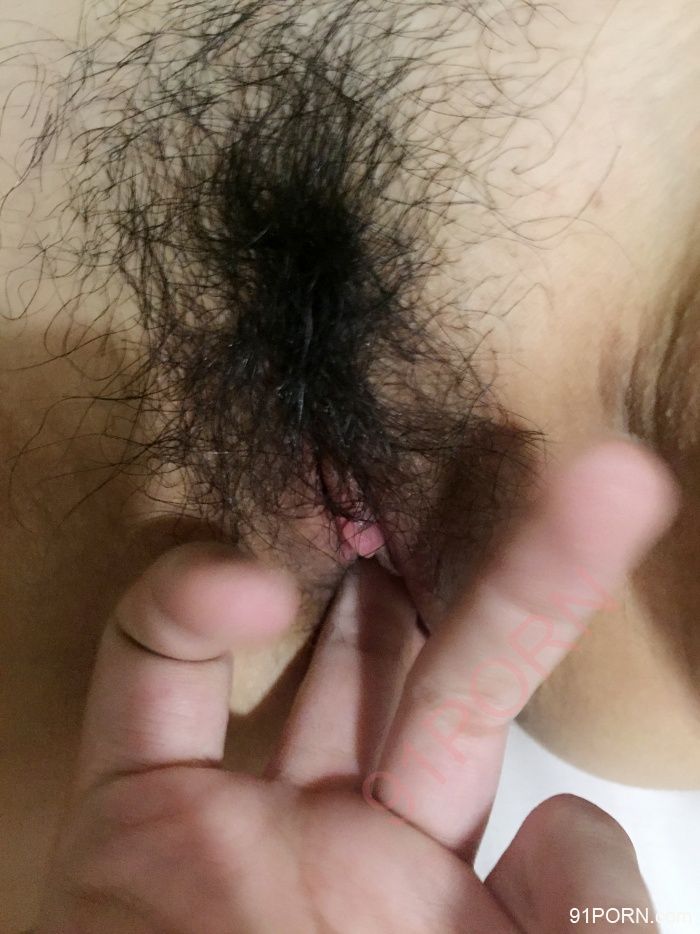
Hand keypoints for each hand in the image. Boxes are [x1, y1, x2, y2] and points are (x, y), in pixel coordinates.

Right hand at [37, 442, 674, 932]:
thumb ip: (580, 924)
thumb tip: (570, 822)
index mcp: (433, 889)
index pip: (511, 773)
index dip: (552, 717)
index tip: (574, 674)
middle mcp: (349, 836)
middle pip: (433, 678)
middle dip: (509, 579)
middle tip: (592, 478)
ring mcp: (240, 815)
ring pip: (307, 653)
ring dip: (347, 554)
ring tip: (393, 484)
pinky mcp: (130, 809)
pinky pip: (146, 672)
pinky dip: (184, 602)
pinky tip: (251, 586)